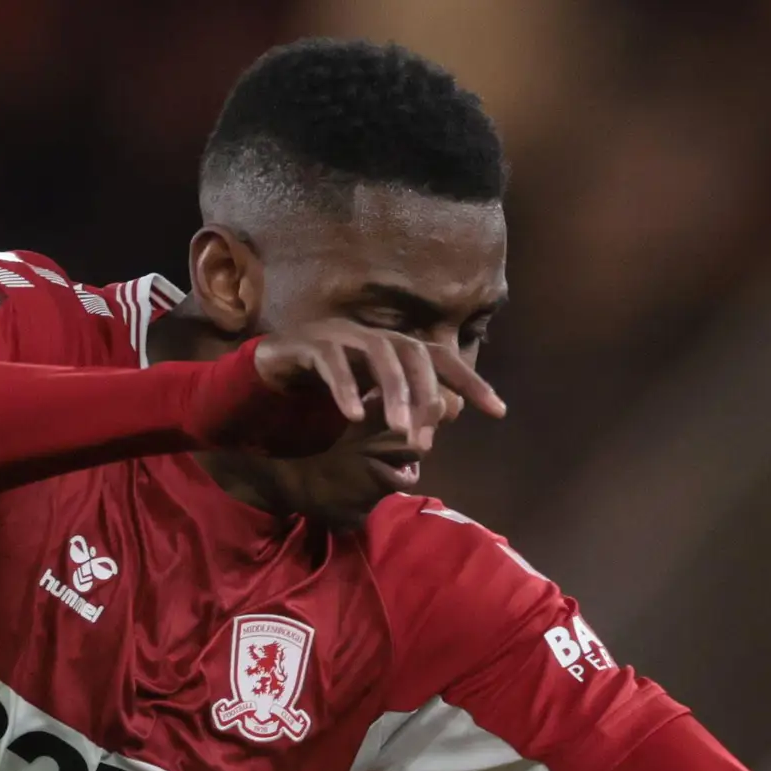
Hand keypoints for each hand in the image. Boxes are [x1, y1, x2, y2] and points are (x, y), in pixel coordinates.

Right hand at [246, 320, 505, 454]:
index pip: (440, 359)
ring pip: (378, 354)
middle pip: (413, 353)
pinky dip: (345, 388)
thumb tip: (449, 413)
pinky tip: (354, 415)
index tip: (498, 411)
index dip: (470, 382)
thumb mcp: (375, 399)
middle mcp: (372, 335)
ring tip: (400, 430)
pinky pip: (331, 362)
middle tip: (428, 436)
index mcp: (392, 348)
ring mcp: (340, 335)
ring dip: (393, 393)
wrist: (272, 372)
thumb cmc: (330, 386)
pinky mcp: (307, 343)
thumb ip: (408, 404)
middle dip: (425, 394)